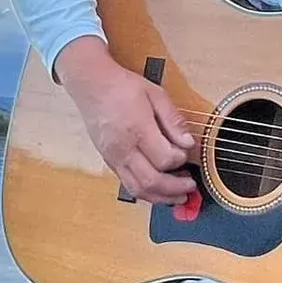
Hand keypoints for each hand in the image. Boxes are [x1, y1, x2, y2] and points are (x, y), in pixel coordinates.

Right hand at [56, 37, 196, 204]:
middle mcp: (123, 148)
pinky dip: (146, 192)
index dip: (181, 159)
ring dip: (161, 197)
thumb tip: (189, 143)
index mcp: (137, 129)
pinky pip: (128, 184)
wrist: (91, 85)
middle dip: (175, 189)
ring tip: (178, 196)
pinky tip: (159, 189)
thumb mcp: (155, 94)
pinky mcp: (109, 161)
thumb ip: (173, 120)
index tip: (187, 152)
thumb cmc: (123, 87)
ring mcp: (113, 158)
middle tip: (190, 186)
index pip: (164, 158)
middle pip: (151, 181)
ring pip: (138, 189)